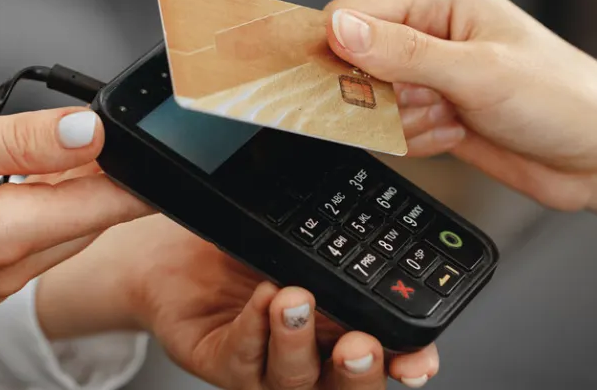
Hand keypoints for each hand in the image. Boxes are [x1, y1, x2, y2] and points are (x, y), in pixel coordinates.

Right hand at [0, 108, 150, 302]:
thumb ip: (23, 139)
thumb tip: (91, 132)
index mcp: (0, 237)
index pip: (108, 208)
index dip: (138, 171)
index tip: (159, 142)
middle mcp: (5, 272)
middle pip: (94, 220)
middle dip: (104, 175)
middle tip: (93, 128)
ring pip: (67, 230)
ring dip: (72, 190)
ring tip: (50, 147)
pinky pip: (36, 241)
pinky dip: (43, 207)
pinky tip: (23, 177)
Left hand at [37, 213, 439, 388]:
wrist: (179, 255)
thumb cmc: (246, 253)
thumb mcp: (306, 244)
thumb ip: (346, 248)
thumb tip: (388, 223)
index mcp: (342, 332)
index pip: (389, 358)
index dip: (408, 363)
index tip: (417, 359)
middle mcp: (311, 360)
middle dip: (359, 373)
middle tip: (359, 343)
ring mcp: (266, 368)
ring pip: (293, 380)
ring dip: (297, 342)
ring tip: (294, 299)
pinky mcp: (223, 363)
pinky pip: (242, 360)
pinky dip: (253, 329)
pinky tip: (260, 299)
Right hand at [324, 0, 596, 211]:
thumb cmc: (564, 98)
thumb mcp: (480, 73)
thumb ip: (404, 53)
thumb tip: (340, 29)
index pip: (351, 12)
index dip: (340, 52)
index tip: (347, 88)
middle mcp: (431, 27)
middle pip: (353, 61)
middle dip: (381, 95)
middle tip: (427, 101)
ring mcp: (432, 72)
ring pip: (369, 102)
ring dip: (404, 121)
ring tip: (454, 116)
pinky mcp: (435, 110)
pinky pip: (391, 130)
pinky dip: (416, 140)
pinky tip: (457, 132)